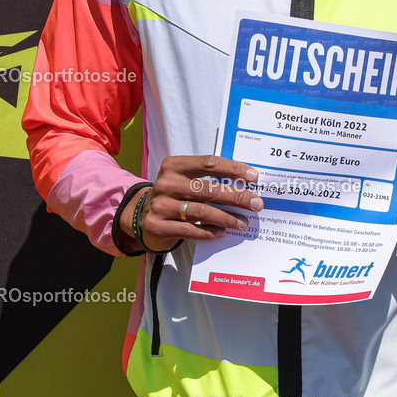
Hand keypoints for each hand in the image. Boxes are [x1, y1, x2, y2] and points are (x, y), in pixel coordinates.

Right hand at [119, 155, 263, 250]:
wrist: (140, 215)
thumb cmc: (173, 195)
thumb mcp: (184, 179)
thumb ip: (206, 178)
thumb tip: (243, 184)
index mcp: (174, 165)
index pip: (209, 164)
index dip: (232, 169)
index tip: (253, 176)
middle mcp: (166, 183)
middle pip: (208, 189)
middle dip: (236, 196)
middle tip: (256, 203)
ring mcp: (160, 205)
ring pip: (201, 211)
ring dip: (226, 217)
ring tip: (242, 222)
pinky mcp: (158, 225)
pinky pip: (190, 230)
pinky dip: (209, 232)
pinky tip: (222, 232)